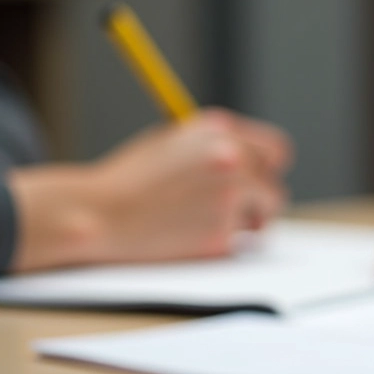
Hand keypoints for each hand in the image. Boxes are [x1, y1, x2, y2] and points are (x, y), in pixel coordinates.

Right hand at [9, 109, 291, 271]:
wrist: (98, 213)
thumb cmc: (129, 179)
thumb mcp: (172, 142)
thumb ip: (214, 145)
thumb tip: (254, 159)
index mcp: (219, 129)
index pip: (275, 150)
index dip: (268, 169)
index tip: (259, 181)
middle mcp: (232, 157)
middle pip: (274, 187)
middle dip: (258, 202)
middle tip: (238, 212)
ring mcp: (230, 195)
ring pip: (262, 217)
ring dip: (244, 223)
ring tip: (201, 222)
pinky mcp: (222, 234)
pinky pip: (239, 243)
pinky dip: (221, 244)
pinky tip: (186, 236)